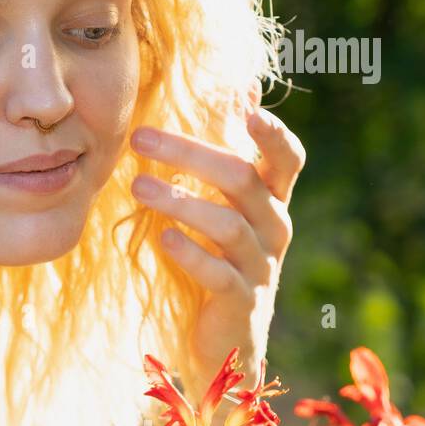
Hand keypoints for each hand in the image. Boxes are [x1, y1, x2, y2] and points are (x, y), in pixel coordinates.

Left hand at [129, 100, 305, 400]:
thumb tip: (242, 84)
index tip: (247, 108)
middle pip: (242, 180)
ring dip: (180, 201)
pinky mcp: (240, 302)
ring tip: (136, 185)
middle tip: (140, 137)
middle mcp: (274, 229)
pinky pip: (219, 274)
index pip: (288, 160)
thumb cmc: (221, 258)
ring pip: (228, 225)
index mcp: (272, 202)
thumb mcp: (229, 205)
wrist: (228, 341)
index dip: (273, 135)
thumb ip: (233, 150)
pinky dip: (191, 254)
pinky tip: (163, 239)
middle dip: (191, 154)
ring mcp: (260, 267)